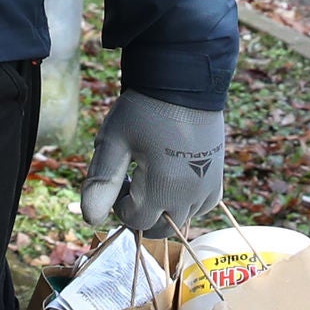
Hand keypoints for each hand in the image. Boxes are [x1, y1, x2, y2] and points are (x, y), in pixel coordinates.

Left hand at [79, 92, 225, 236]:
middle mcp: (190, 194)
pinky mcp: (217, 176)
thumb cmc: (143, 110)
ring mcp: (207, 186)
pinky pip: (203, 206)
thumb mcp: (113, 141)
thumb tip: (91, 218)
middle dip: (142, 213)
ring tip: (152, 175)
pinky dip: (187, 203)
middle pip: (161, 228)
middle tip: (134, 180)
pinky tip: (174, 181)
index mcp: (163, 188)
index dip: (120, 206)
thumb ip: (101, 182)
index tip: (120, 180)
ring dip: (163, 209)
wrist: (183, 82)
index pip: (136, 221)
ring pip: (182, 219)